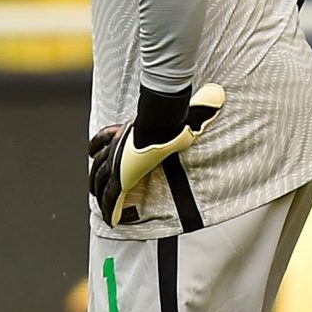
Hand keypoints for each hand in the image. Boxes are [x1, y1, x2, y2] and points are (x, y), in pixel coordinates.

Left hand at [88, 84, 226, 224]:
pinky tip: (108, 219)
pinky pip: (111, 195)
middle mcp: (116, 146)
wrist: (160, 125)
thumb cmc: (169, 117)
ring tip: (98, 200)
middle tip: (94, 184)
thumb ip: (198, 103)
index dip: (96, 146)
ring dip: (97, 190)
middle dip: (95, 174)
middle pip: (98, 162)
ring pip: (99, 178)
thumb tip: (217, 93)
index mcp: (124, 131)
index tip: (93, 153)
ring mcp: (116, 161)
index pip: (102, 138)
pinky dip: (108, 208)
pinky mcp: (121, 177)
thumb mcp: (179, 110)